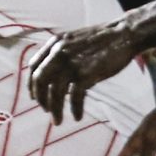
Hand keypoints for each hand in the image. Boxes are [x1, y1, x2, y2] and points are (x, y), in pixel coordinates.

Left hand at [26, 21, 140, 121]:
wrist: (124, 34)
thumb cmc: (102, 40)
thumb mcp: (74, 41)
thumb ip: (61, 54)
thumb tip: (53, 77)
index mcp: (54, 43)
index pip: (33, 66)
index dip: (31, 84)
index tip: (35, 97)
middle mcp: (59, 52)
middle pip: (39, 80)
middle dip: (40, 99)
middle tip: (46, 110)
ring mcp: (72, 63)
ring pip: (54, 92)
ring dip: (54, 110)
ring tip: (57, 121)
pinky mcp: (86, 73)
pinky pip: (75, 97)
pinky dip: (74, 109)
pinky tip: (77, 116)